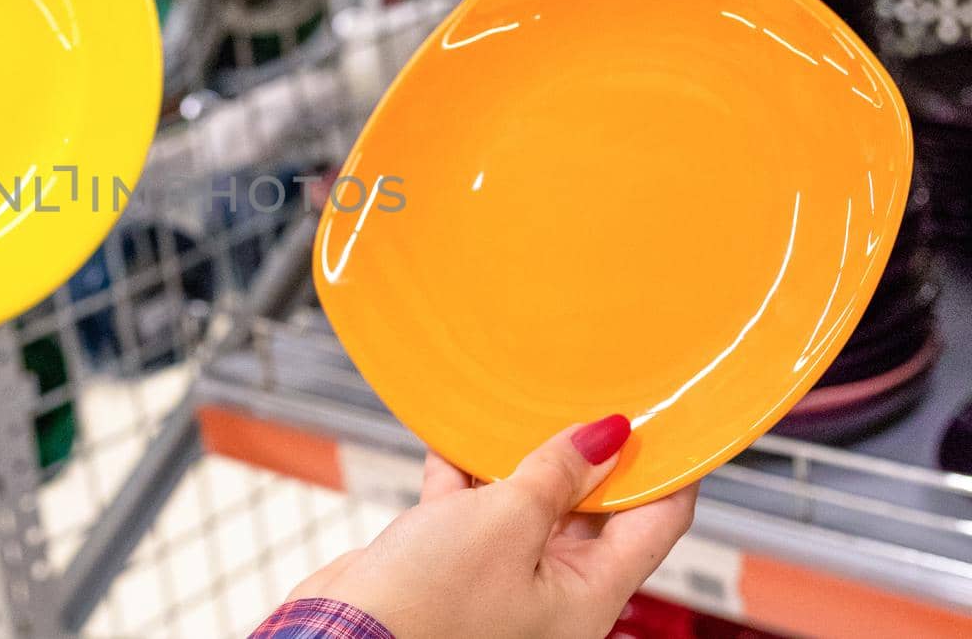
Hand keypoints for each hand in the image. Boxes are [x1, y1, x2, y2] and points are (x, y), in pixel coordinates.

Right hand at [290, 416, 697, 638]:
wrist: (342, 634)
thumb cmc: (430, 604)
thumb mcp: (507, 522)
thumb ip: (558, 474)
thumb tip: (606, 436)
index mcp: (588, 598)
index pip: (657, 524)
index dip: (670, 468)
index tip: (668, 418)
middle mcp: (553, 593)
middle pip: (594, 513)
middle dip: (592, 456)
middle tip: (592, 397)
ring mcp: (502, 580)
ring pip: (529, 506)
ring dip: (522, 458)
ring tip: (525, 404)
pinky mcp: (453, 568)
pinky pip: (471, 511)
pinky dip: (465, 473)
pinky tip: (455, 435)